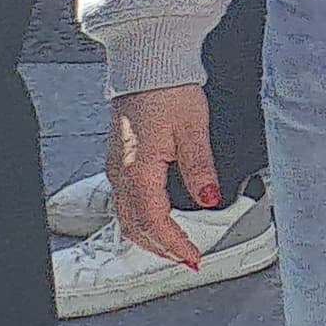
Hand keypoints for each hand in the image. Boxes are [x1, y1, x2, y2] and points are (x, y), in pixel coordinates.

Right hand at [108, 83, 221, 266]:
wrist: (146, 67)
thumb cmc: (167, 90)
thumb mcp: (193, 129)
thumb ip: (201, 168)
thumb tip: (208, 198)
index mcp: (138, 170)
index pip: (154, 221)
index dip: (174, 244)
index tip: (193, 257)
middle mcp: (121, 173)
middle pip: (135, 226)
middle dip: (160, 248)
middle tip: (186, 258)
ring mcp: (117, 168)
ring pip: (125, 217)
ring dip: (148, 237)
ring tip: (174, 246)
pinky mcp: (120, 160)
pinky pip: (124, 201)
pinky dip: (140, 219)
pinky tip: (157, 219)